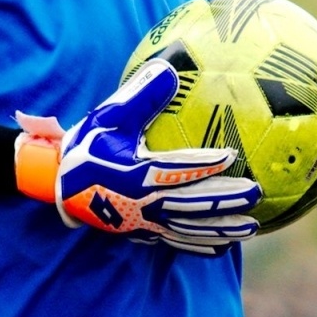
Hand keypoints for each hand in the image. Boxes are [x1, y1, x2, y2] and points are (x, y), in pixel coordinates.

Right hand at [14, 58, 260, 254]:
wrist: (60, 185)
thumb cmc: (88, 146)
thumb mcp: (109, 117)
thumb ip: (139, 96)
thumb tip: (168, 69)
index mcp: (136, 175)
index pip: (176, 171)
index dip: (204, 164)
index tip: (232, 156)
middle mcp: (144, 203)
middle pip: (192, 205)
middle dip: (225, 201)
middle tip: (257, 194)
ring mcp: (145, 222)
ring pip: (190, 228)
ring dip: (221, 228)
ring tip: (252, 227)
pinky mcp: (142, 232)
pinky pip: (176, 242)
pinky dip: (200, 245)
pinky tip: (222, 247)